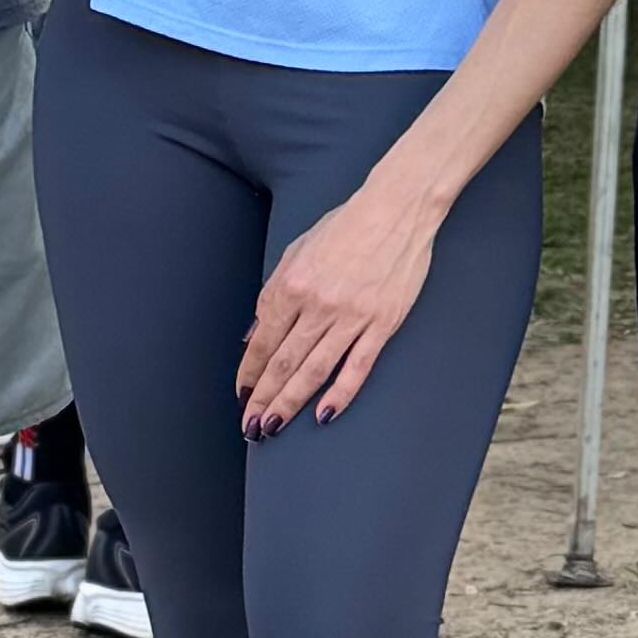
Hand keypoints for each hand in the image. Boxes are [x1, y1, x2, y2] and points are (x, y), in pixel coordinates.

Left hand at [237, 174, 441, 435]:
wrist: (397, 210)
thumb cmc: (346, 226)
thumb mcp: (297, 250)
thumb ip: (274, 292)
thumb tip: (256, 333)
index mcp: (293, 284)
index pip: (264, 340)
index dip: (250, 372)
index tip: (241, 394)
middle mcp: (318, 304)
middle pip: (284, 363)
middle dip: (263, 398)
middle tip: (250, 426)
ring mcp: (352, 317)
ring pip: (314, 371)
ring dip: (290, 403)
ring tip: (274, 427)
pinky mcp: (382, 324)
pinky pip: (357, 367)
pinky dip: (339, 394)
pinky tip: (323, 414)